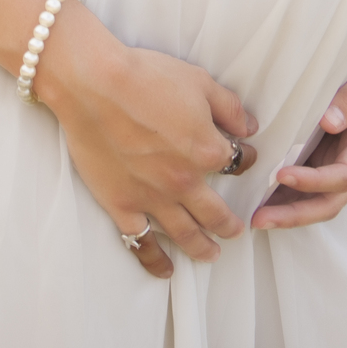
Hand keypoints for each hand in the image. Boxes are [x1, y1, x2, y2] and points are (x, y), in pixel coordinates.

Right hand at [39, 7, 257, 279]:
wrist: (96, 85)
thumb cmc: (147, 77)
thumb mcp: (200, 82)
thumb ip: (229, 108)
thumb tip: (250, 128)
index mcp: (208, 151)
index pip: (237, 162)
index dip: (244, 158)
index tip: (243, 157)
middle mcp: (185, 182)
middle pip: (216, 212)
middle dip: (229, 223)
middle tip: (236, 230)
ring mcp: (152, 198)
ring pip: (186, 234)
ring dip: (202, 247)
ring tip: (211, 254)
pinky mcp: (122, 205)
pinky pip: (141, 244)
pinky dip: (155, 261)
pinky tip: (166, 270)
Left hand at [250, 38, 346, 231]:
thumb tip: (328, 122)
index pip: (343, 175)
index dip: (313, 182)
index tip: (282, 174)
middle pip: (329, 200)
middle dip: (295, 214)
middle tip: (258, 218)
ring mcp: (341, 157)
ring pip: (318, 196)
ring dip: (289, 209)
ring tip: (254, 214)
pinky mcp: (329, 150)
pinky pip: (310, 177)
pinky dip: (289, 191)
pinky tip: (263, 191)